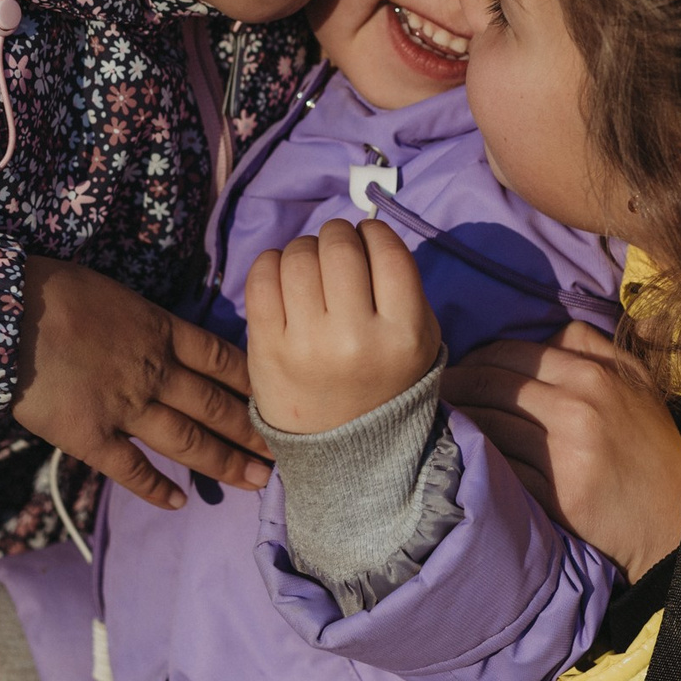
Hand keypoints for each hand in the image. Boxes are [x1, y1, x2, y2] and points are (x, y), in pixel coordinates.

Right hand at [13, 256, 268, 509]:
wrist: (4, 314)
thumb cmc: (51, 290)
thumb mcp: (113, 293)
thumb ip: (142, 323)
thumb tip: (155, 337)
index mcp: (161, 331)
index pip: (223, 360)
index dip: (254, 384)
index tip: (279, 400)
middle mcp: (154, 372)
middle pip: (217, 406)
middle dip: (253, 432)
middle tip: (284, 454)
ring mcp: (125, 407)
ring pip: (188, 441)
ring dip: (224, 463)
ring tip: (256, 482)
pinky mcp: (90, 436)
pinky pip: (131, 468)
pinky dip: (155, 488)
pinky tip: (179, 502)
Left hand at [245, 218, 442, 432]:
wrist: (343, 449)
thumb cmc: (384, 380)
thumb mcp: (419, 340)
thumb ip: (402, 285)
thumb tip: (363, 230)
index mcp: (403, 335)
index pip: (388, 251)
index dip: (374, 233)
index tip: (367, 240)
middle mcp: (354, 338)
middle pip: (339, 247)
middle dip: (337, 236)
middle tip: (335, 250)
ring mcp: (306, 344)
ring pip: (298, 256)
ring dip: (304, 249)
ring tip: (310, 267)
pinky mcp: (267, 349)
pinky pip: (261, 277)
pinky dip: (271, 264)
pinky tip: (283, 277)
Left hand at [444, 322, 680, 576]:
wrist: (676, 519)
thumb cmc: (652, 448)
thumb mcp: (636, 383)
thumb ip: (593, 347)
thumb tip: (546, 330)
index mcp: (594, 375)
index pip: (511, 353)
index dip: (474, 359)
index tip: (455, 368)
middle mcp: (578, 407)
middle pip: (492, 384)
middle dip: (455, 386)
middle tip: (433, 393)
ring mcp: (565, 453)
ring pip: (489, 425)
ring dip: (459, 422)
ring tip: (438, 423)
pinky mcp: (555, 495)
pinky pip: (500, 468)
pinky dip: (476, 460)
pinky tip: (464, 458)